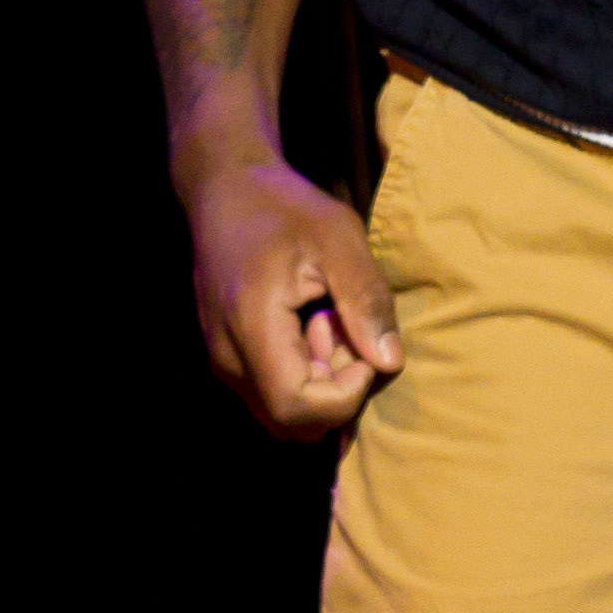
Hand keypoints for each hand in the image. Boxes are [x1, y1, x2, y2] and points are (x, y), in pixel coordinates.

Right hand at [180, 146, 400, 438]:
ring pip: (283, 414)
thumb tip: (390, 363)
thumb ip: (366, 300)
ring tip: (328, 323)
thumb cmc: (285, 206)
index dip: (344, 392)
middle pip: (291, 422)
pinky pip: (272, 394)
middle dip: (335, 391)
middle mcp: (227, 357)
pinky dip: (303, 374)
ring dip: (321, 383)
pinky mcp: (227, 359)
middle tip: (345, 331)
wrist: (225, 190)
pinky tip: (309, 325)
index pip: (297, 407)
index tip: (360, 341)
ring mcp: (222, 362)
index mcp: (251, 326)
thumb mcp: (339, 237)